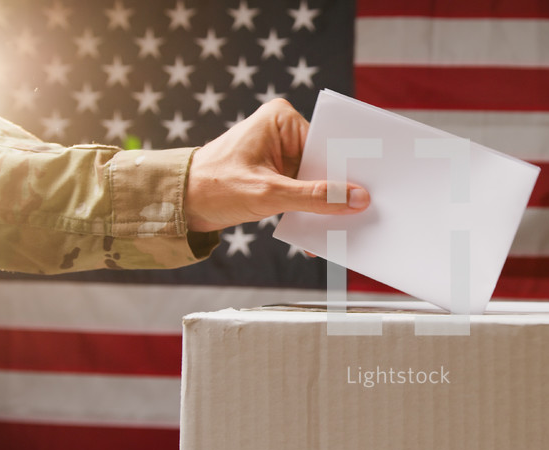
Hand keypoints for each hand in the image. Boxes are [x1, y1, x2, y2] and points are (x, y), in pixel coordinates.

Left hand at [184, 98, 370, 231]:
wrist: (180, 204)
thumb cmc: (213, 187)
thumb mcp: (269, 194)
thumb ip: (316, 197)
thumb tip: (357, 198)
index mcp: (282, 118)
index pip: (328, 144)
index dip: (348, 169)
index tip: (368, 191)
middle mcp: (284, 130)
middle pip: (325, 163)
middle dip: (337, 191)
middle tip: (359, 214)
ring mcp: (281, 152)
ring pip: (317, 181)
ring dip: (324, 205)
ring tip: (339, 227)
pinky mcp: (278, 172)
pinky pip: (305, 191)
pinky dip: (310, 210)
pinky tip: (317, 231)